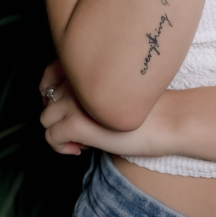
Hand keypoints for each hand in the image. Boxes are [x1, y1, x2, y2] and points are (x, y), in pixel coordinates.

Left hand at [38, 60, 168, 156]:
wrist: (169, 119)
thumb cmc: (152, 108)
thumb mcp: (118, 91)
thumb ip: (93, 90)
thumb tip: (70, 109)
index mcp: (89, 67)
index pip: (50, 73)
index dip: (52, 93)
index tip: (67, 109)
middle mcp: (78, 80)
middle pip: (48, 100)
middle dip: (59, 117)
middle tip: (81, 129)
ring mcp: (76, 101)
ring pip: (46, 120)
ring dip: (60, 133)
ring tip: (84, 141)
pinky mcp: (77, 124)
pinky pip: (51, 138)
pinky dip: (61, 147)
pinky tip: (82, 149)